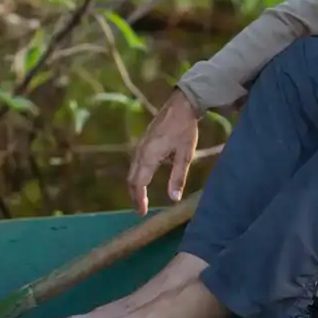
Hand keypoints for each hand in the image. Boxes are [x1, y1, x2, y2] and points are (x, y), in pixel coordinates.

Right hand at [127, 89, 198, 214]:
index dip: (139, 200)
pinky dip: (136, 175)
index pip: (139, 184)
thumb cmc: (185, 129)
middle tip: (141, 210)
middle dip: (135, 196)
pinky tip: (144, 179)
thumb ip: (178, 177)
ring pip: (132, 171)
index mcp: (149, 156)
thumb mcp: (186, 154)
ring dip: (135, 186)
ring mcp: (140, 145)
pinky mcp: (142, 141)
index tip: (142, 213)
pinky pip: (135, 163)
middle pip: (131, 179)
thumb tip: (173, 199)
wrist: (181, 104)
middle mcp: (140, 152)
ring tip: (141, 199)